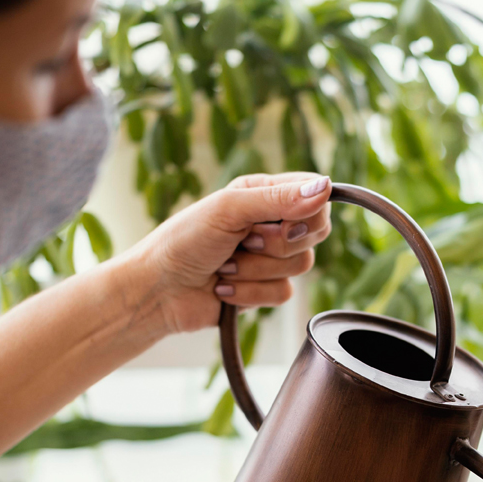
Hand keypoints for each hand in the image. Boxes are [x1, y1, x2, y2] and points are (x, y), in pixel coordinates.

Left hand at [130, 171, 331, 333]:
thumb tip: (324, 187)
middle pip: (315, 233)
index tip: (281, 224)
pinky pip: (283, 294)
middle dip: (278, 244)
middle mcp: (271, 223)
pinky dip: (250, 293)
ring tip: (225, 265)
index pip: (317, 197)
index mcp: (265, 194)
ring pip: (300, 266)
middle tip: (245, 242)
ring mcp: (270, 258)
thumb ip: (278, 199)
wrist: (158, 290)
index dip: (309, 213)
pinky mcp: (265, 289)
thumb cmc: (183, 241)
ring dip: (255, 270)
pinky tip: (223, 287)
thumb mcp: (229, 209)